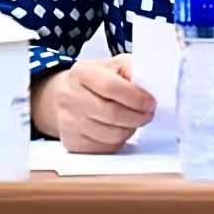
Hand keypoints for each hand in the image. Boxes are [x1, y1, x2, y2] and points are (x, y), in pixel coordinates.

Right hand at [31, 54, 156, 153]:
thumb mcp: (112, 64)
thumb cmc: (94, 79)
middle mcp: (70, 97)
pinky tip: (119, 130)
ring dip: (129, 130)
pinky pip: (103, 148)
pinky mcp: (72, 142)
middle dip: (137, 117)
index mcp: (82, 73)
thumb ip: (131, 69)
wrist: (62, 95)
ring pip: (110, 135)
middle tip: (148, 114)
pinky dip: (118, 141)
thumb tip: (150, 82)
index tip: (150, 103)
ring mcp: (69, 122)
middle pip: (112, 114)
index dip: (135, 97)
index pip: (111, 87)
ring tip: (134, 121)